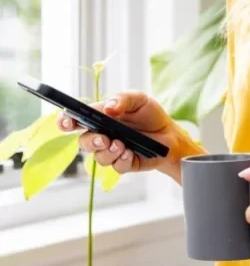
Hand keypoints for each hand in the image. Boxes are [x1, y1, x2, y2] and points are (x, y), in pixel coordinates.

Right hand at [56, 92, 190, 179]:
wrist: (169, 133)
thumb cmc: (149, 114)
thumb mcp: (138, 99)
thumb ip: (122, 99)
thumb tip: (108, 107)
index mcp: (99, 118)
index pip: (75, 120)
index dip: (65, 122)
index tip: (67, 122)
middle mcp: (101, 136)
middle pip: (83, 142)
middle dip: (91, 141)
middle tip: (104, 138)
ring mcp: (111, 151)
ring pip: (98, 157)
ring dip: (108, 152)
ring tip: (122, 145)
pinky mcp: (124, 163)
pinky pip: (116, 166)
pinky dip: (122, 160)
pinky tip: (130, 152)